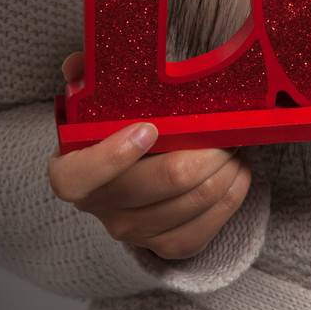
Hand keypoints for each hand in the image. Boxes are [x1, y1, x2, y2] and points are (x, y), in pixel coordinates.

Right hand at [48, 51, 251, 258]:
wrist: (122, 170)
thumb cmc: (112, 126)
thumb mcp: (93, 98)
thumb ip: (85, 77)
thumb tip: (78, 63)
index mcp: (71, 172)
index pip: (81, 177)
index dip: (114, 155)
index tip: (149, 128)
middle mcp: (99, 208)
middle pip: (157, 184)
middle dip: (200, 153)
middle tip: (223, 130)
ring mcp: (131, 231)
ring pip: (187, 205)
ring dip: (221, 173)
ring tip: (235, 146)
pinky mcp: (162, 245)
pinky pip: (200, 232)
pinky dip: (227, 202)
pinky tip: (239, 175)